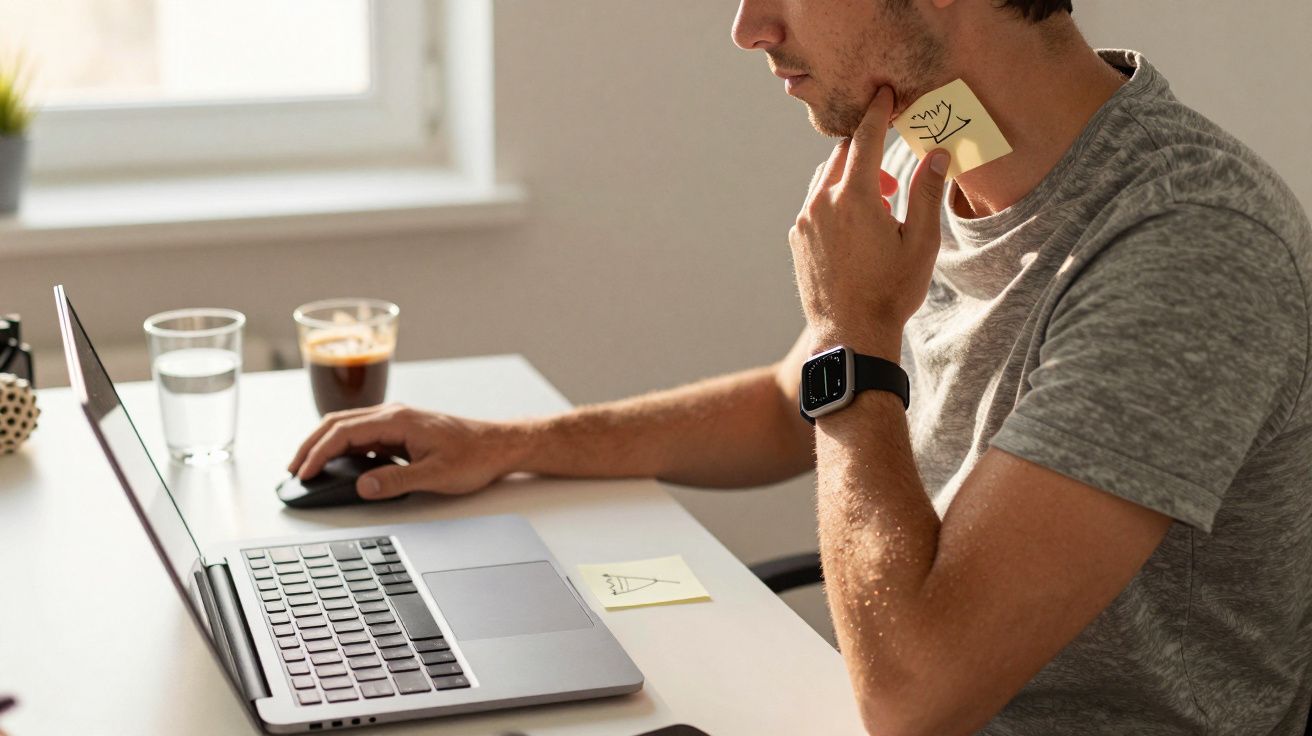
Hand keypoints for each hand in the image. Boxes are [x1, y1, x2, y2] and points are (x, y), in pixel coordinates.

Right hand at [287, 404, 526, 498]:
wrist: (498, 445)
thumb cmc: (473, 456)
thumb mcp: (435, 475)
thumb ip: (396, 481)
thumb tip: (362, 486)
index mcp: (397, 420)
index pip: (343, 432)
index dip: (318, 453)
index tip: (302, 472)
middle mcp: (393, 415)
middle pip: (338, 424)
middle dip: (310, 445)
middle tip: (293, 470)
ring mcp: (396, 421)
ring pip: (348, 428)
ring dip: (325, 445)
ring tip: (308, 468)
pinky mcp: (401, 431)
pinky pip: (363, 436)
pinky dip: (343, 448)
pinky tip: (339, 465)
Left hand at [789, 85, 949, 358]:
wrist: (850, 334)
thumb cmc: (891, 291)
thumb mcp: (921, 242)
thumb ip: (927, 193)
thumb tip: (937, 154)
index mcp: (854, 197)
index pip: (865, 139)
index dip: (876, 112)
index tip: (882, 92)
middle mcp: (821, 202)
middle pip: (841, 155)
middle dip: (865, 149)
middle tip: (889, 165)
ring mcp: (804, 221)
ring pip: (825, 179)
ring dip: (849, 178)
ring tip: (877, 204)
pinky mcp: (796, 239)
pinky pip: (814, 205)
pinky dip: (833, 201)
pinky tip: (855, 227)